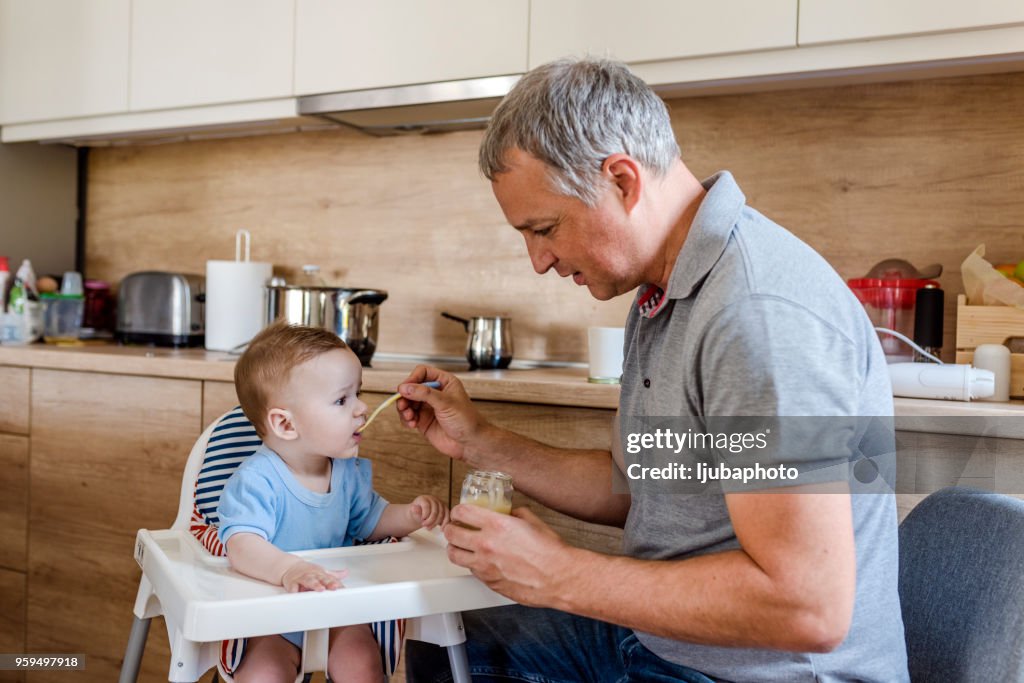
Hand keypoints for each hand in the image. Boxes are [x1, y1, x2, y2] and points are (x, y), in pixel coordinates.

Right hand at [280, 561, 348, 592]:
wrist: (289, 567)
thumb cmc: (307, 572)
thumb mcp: (321, 572)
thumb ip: (333, 575)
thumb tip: (346, 573)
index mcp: (320, 573)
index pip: (330, 578)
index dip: (336, 583)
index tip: (342, 587)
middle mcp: (312, 575)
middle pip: (321, 579)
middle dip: (328, 583)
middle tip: (334, 587)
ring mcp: (302, 578)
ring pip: (309, 581)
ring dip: (315, 585)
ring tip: (321, 589)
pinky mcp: (291, 584)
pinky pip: (293, 588)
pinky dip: (295, 591)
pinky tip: (299, 594)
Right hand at [396, 366, 489, 463]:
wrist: (470, 443)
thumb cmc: (467, 421)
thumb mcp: (446, 403)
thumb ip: (425, 393)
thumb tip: (405, 387)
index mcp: (444, 382)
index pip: (422, 373)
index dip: (412, 379)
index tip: (405, 388)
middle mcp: (435, 393)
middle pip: (411, 388)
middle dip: (405, 396)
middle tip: (403, 405)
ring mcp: (428, 407)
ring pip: (407, 402)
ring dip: (404, 409)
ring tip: (409, 417)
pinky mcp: (423, 421)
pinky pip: (408, 416)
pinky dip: (406, 419)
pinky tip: (412, 424)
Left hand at [409, 494, 448, 529]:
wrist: (420, 515)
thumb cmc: (417, 513)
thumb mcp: (413, 512)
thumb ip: (415, 511)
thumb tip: (413, 508)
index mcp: (424, 498)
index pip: (427, 506)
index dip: (425, 515)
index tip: (422, 520)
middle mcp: (433, 499)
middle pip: (435, 511)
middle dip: (430, 521)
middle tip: (425, 526)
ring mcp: (440, 504)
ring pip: (442, 514)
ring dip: (436, 523)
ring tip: (429, 528)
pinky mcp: (445, 509)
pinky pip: (448, 516)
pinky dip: (445, 523)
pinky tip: (441, 529)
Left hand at [443, 504, 576, 606]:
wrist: (558, 578)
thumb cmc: (550, 552)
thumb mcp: (532, 521)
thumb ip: (515, 514)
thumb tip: (509, 513)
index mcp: (497, 525)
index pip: (462, 513)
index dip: (458, 511)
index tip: (459, 512)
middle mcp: (486, 545)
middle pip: (451, 534)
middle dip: (450, 529)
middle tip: (454, 528)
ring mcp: (485, 566)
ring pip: (454, 556)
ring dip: (454, 548)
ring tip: (459, 546)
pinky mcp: (489, 582)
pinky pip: (471, 571)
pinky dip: (472, 565)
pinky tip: (480, 562)